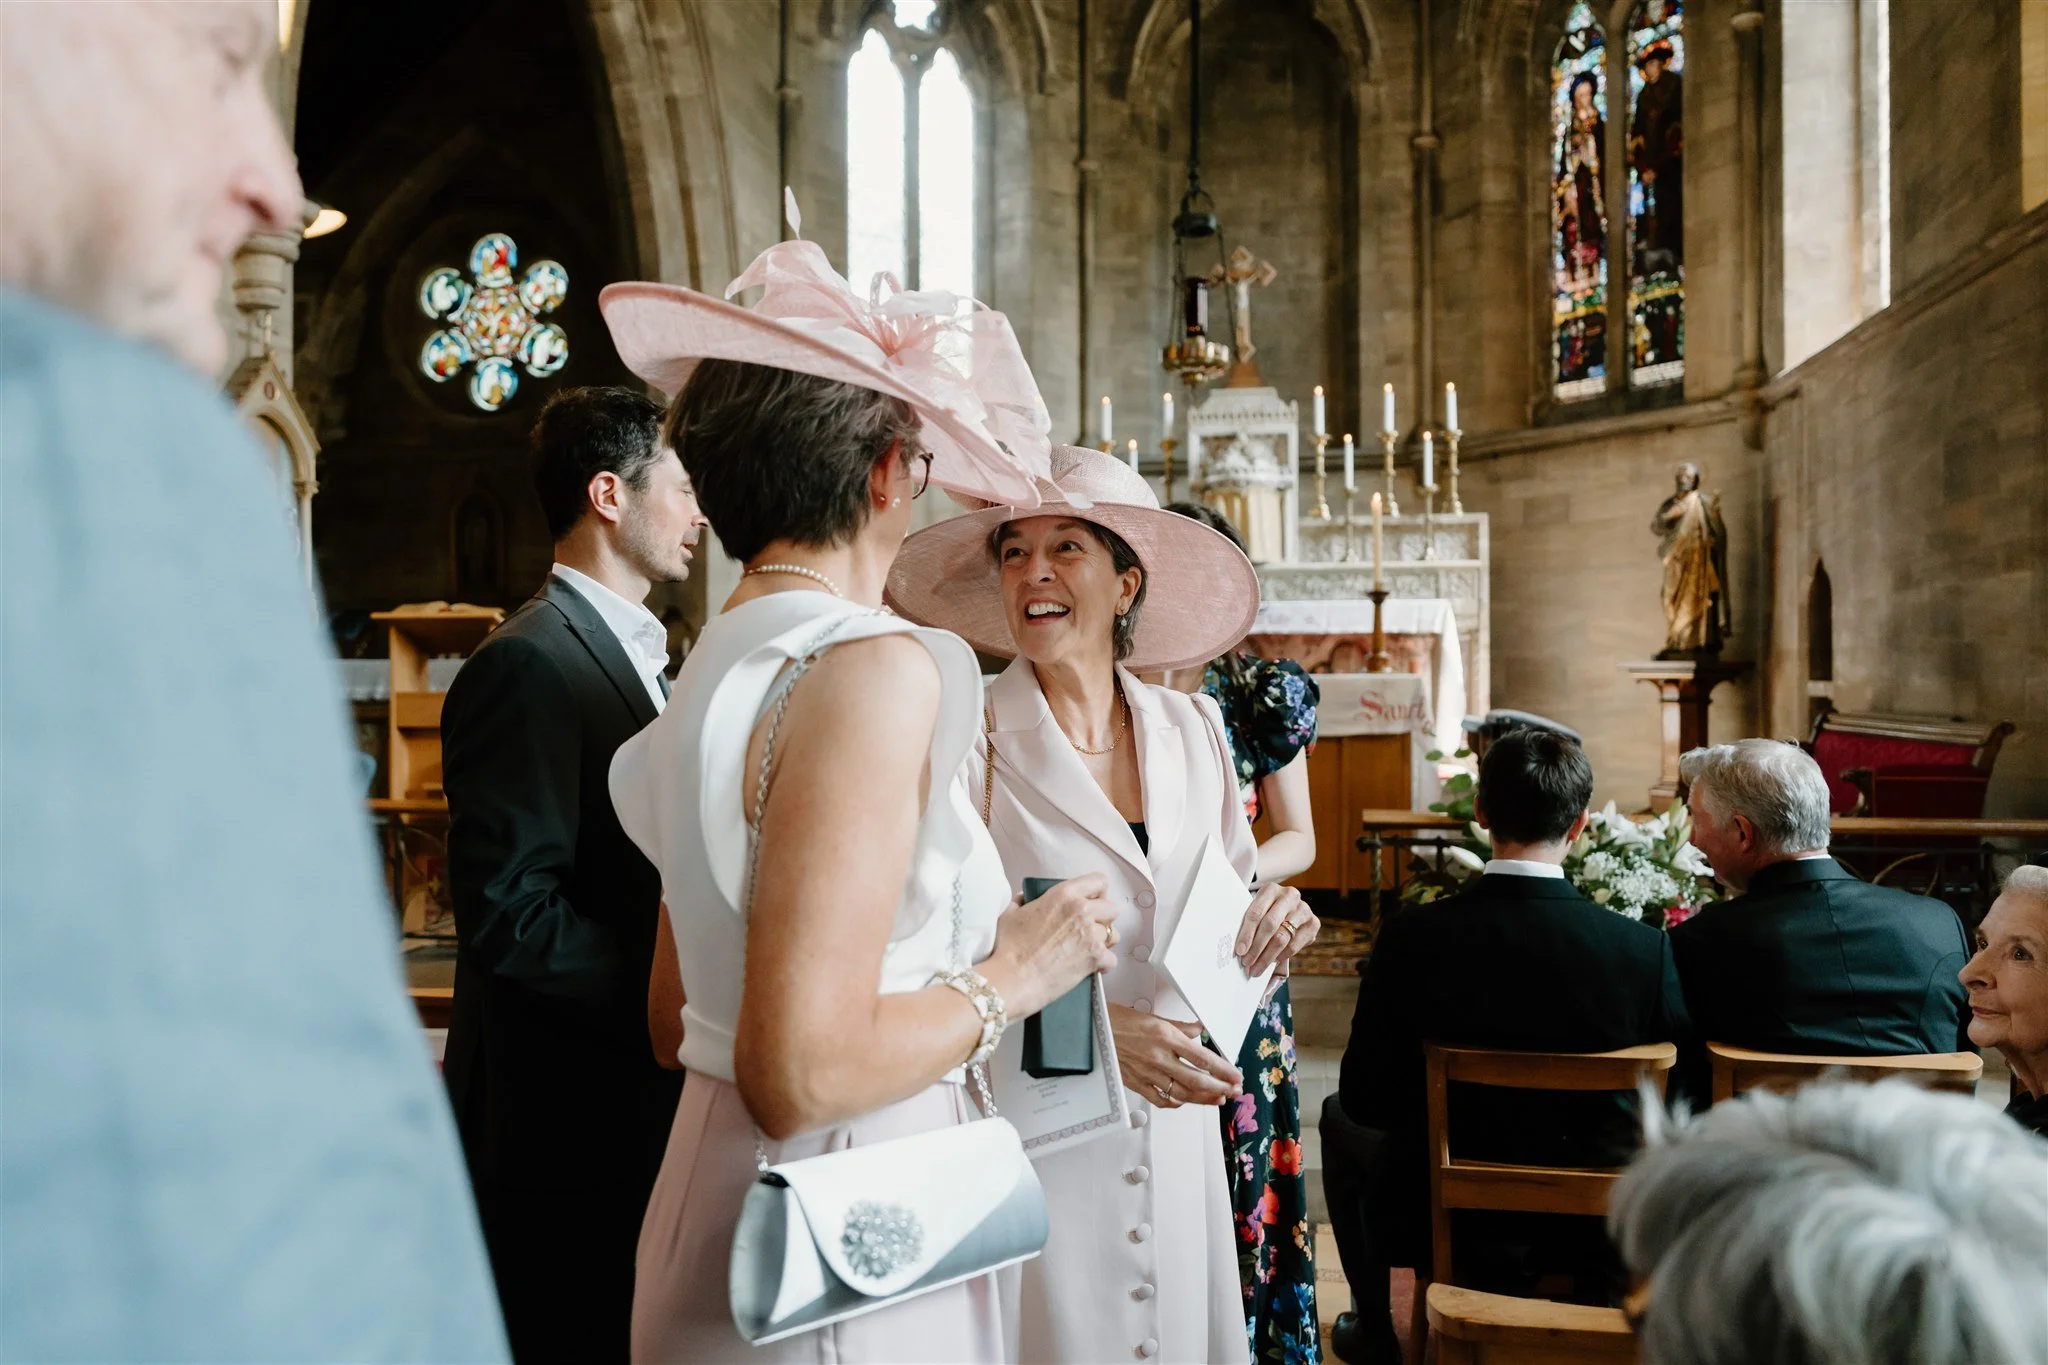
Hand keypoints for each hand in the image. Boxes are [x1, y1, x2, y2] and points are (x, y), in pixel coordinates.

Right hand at [981, 873, 1116, 1018]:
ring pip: (1113, 935)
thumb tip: (1024, 897)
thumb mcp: (1010, 915)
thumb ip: (1021, 901)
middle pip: (1112, 909)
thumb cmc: (1008, 949)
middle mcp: (1082, 910)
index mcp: (1063, 894)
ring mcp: (1091, 934)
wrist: (1012, 979)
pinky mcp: (1096, 958)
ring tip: (1086, 951)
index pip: (1099, 881)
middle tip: (1088, 931)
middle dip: (1103, 920)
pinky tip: (1087, 968)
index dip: (1098, 893)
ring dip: (1103, 943)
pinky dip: (1102, 965)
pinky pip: (1112, 959)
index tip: (1092, 904)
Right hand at [1109, 1004, 1240, 1108]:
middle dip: (1220, 1088)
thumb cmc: (1119, 1020)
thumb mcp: (1154, 1017)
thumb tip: (1198, 1031)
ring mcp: (1147, 1073)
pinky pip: (1160, 1099)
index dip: (1223, 1070)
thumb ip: (1180, 1027)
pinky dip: (1176, 1103)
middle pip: (1197, 1080)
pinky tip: (1185, 1102)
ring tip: (1218, 1099)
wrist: (1093, 1029)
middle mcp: (1159, 1057)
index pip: (1203, 1058)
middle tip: (1234, 1091)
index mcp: (1166, 1037)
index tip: (1235, 1075)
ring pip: (1182, 1093)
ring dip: (1204, 1099)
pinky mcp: (1136, 1083)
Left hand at [1235, 883, 1319, 976]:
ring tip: (1257, 968)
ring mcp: (1303, 909)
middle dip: (1256, 948)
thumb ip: (1250, 923)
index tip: (1240, 951)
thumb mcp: (1258, 909)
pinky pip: (1295, 944)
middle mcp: (1289, 896)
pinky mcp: (1314, 923)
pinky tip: (1272, 962)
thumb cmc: (1267, 911)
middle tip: (1247, 963)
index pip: (1256, 913)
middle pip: (1270, 925)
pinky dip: (1281, 956)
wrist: (1290, 908)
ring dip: (1267, 956)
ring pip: (1282, 938)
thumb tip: (1240, 948)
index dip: (1246, 934)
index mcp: (1271, 889)